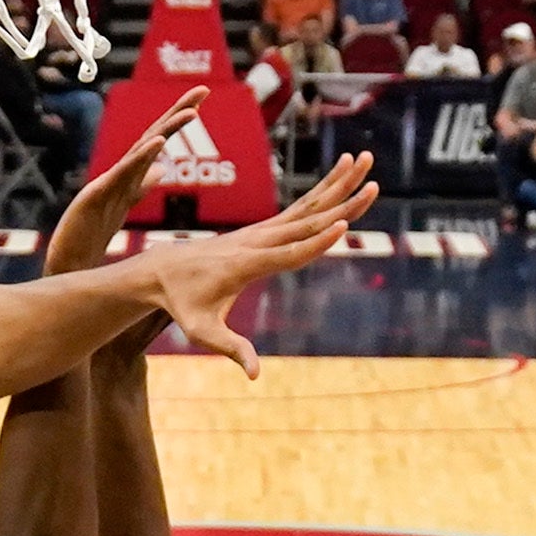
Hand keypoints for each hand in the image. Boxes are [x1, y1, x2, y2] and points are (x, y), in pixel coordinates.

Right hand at [49, 88, 204, 276]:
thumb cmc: (90, 235)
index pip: (157, 138)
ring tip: (192, 112)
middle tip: (203, 89)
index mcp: (129, 174)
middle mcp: (120, 172)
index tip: (202, 96)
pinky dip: (141, 156)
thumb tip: (161, 170)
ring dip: (167, 129)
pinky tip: (159, 141)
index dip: (177, 117)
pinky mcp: (97, 195)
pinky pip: (123, 173)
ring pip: (141, 150)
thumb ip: (141, 185)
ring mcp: (108, 182)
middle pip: (152, 135)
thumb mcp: (124, 204)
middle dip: (177, 111)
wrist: (67, 262)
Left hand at [141, 151, 377, 377]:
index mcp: (246, 264)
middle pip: (307, 220)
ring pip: (306, 205)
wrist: (162, 271)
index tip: (343, 226)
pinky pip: (298, 207)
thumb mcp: (202, 332)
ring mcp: (261, 231)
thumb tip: (255, 375)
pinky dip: (322, 190)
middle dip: (342, 202)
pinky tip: (341, 173)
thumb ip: (231, 349)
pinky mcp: (263, 229)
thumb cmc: (183, 304)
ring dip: (338, 183)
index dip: (316, 242)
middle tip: (373, 183)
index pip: (289, 253)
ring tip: (364, 159)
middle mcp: (257, 241)